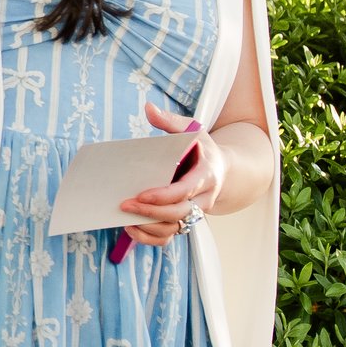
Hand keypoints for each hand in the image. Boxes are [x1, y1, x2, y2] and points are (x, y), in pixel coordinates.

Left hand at [114, 106, 226, 246]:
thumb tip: (148, 109)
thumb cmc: (202, 148)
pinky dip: (150, 238)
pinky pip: (169, 238)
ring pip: (174, 229)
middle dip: (151, 212)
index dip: (163, 196)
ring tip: (125, 217)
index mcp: (206, 176)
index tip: (140, 195)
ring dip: (148, 227)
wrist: (221, 169)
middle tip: (124, 204)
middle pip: (179, 214)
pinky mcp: (185, 222)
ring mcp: (195, 214)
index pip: (185, 191)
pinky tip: (131, 228)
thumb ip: (171, 122)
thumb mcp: (192, 130)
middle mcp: (204, 199)